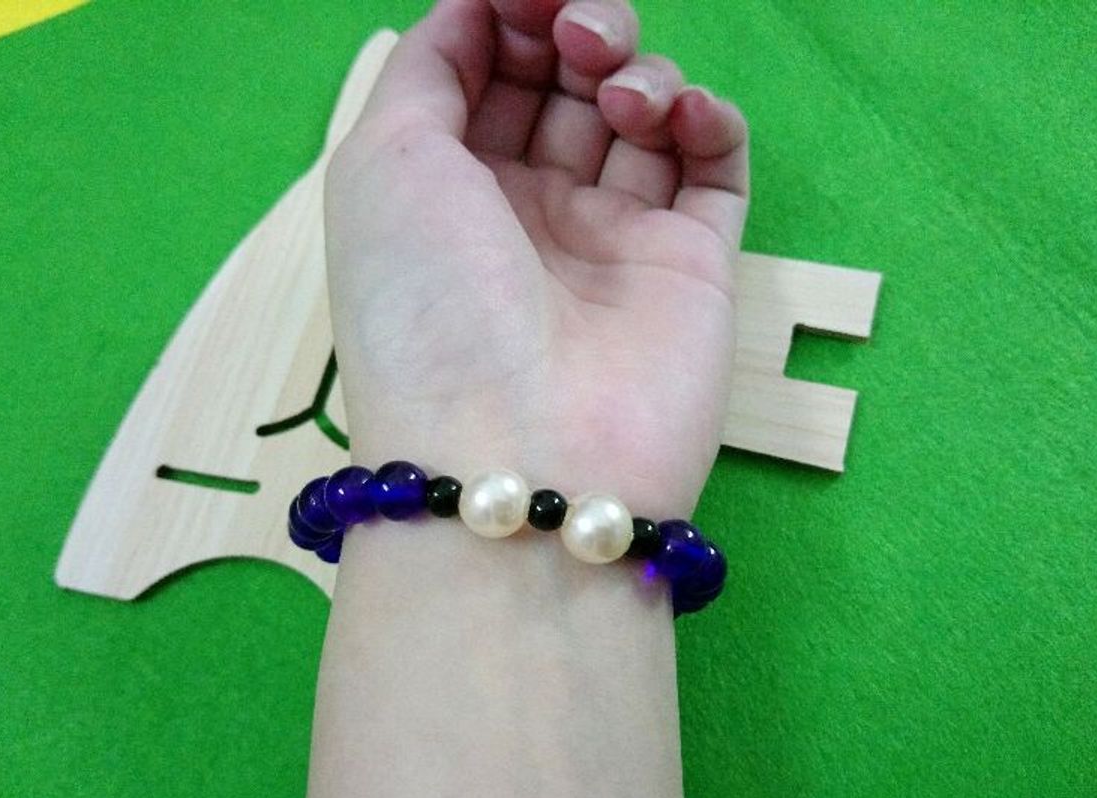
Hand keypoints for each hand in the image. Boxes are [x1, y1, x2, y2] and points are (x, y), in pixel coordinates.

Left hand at [325, 0, 747, 516]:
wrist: (523, 453)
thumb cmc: (429, 305)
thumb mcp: (381, 164)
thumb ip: (427, 68)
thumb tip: (473, 7)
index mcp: (447, 191)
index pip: (489, 72)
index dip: (509, 17)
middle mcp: (528, 212)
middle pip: (565, 82)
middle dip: (575, 30)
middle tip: (577, 34)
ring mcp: (613, 239)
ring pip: (640, 113)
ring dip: (636, 68)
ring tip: (619, 93)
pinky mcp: (693, 265)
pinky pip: (715, 167)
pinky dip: (707, 119)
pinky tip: (678, 118)